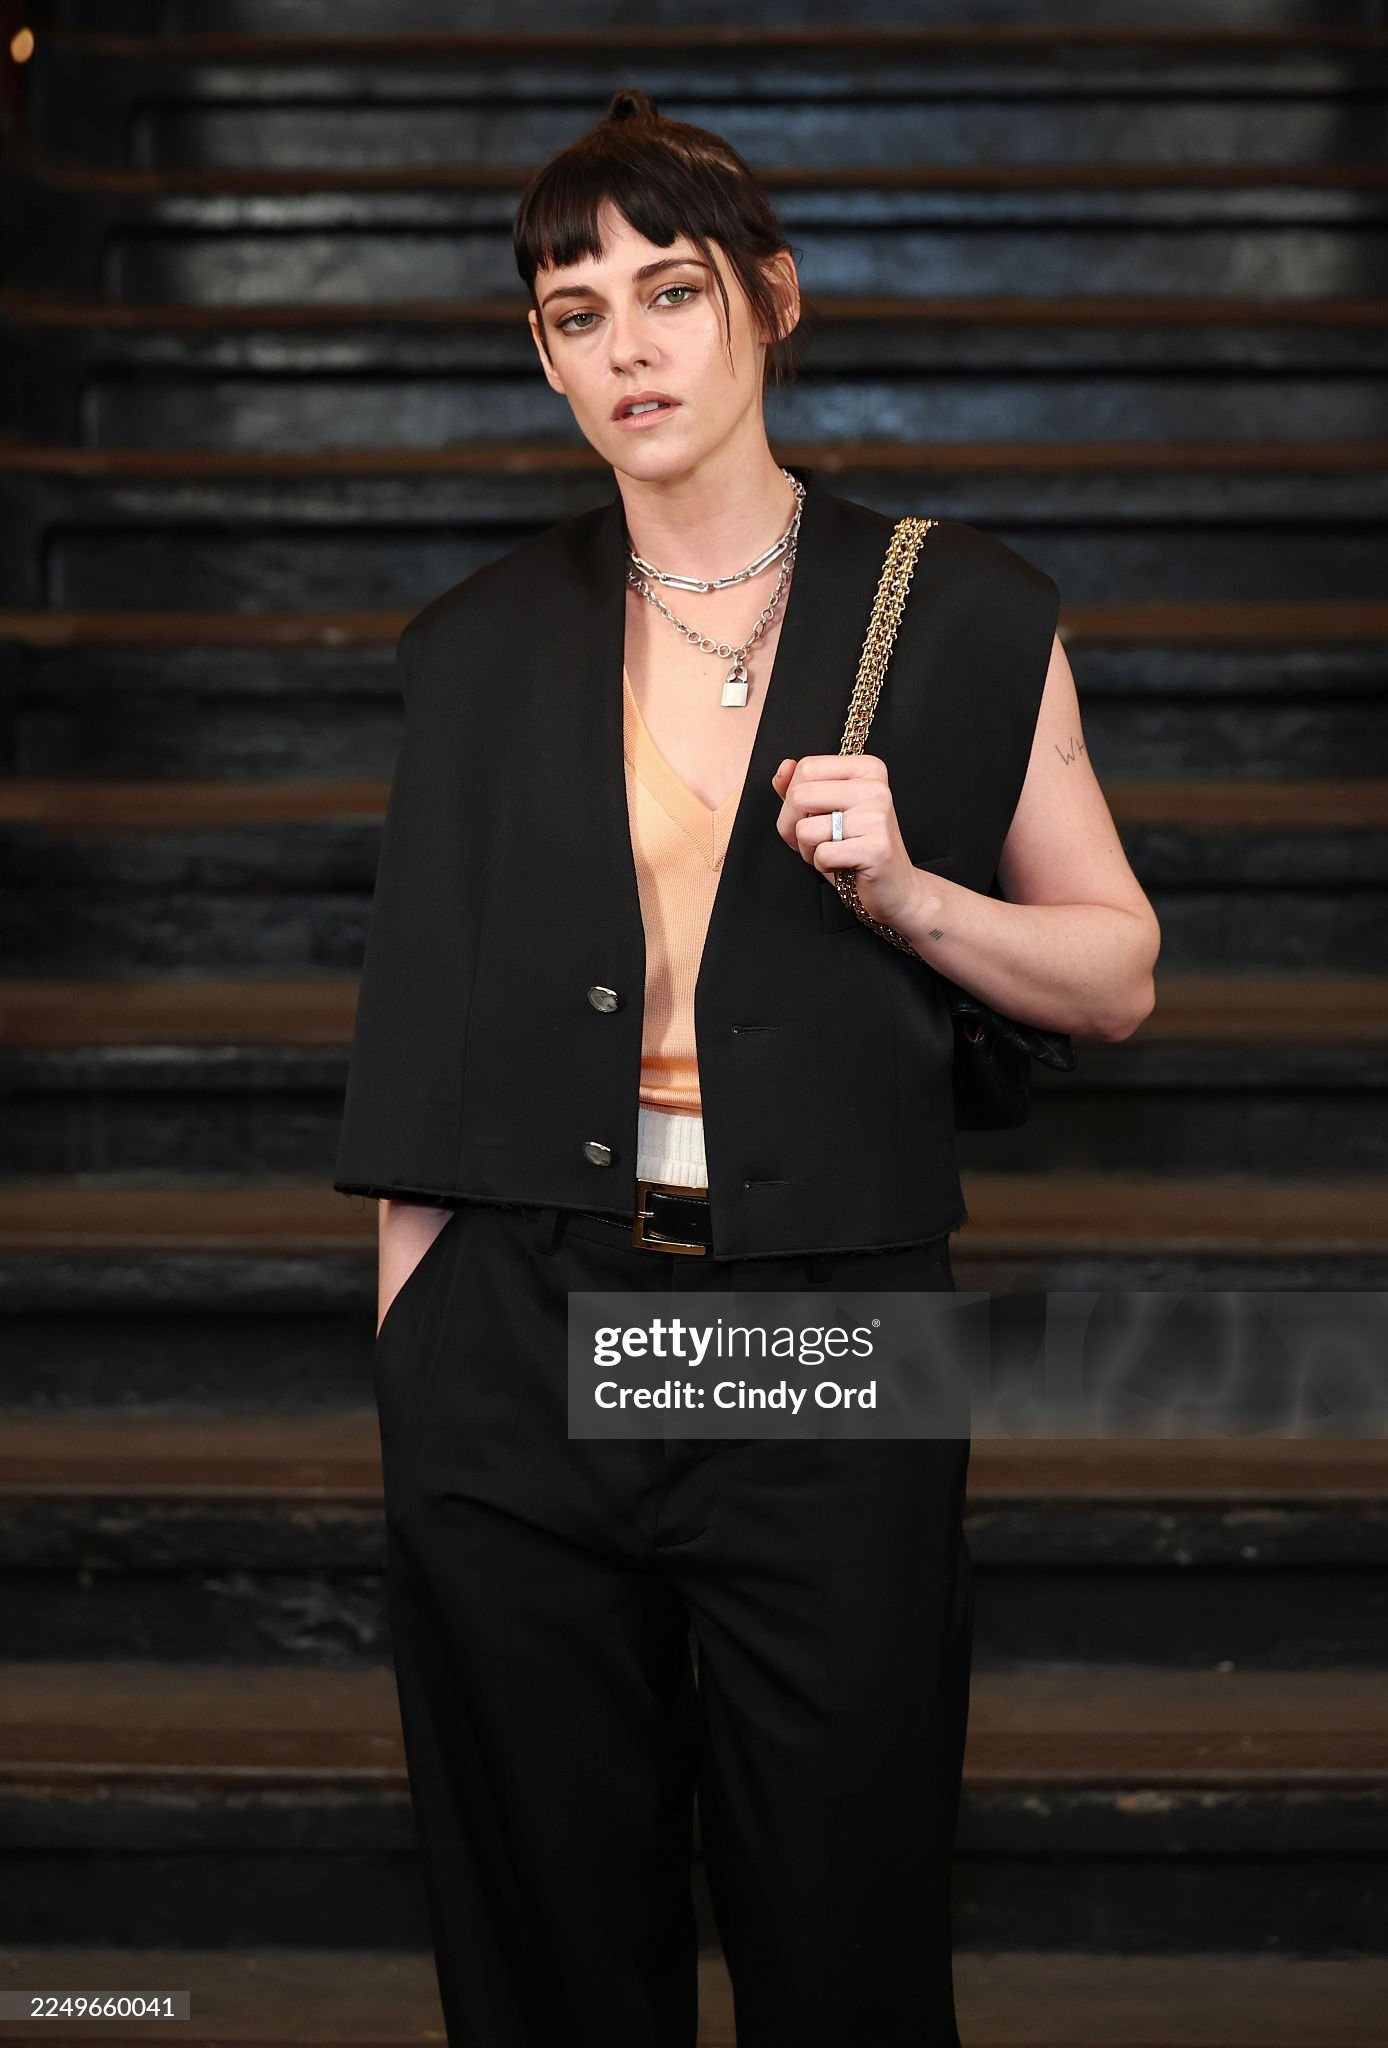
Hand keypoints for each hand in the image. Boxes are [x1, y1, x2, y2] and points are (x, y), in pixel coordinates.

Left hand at [770, 753, 921, 931]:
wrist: (894, 886)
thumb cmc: (856, 847)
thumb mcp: (825, 810)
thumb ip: (800, 786)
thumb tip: (784, 767)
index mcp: (867, 768)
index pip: (806, 768)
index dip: (792, 798)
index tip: (809, 816)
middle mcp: (876, 787)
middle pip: (799, 796)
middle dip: (792, 826)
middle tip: (814, 840)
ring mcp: (878, 816)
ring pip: (806, 828)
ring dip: (809, 849)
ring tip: (834, 852)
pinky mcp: (876, 848)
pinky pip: (822, 854)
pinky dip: (823, 865)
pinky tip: (844, 864)